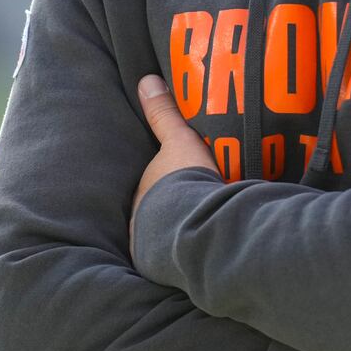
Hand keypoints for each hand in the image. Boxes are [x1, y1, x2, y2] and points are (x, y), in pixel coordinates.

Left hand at [130, 74, 219, 242]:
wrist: (195, 227)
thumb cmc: (184, 180)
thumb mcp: (179, 140)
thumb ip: (164, 114)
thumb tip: (145, 81)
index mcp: (144, 193)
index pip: (152, 186)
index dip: (165, 183)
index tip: (179, 181)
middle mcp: (143, 223)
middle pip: (157, 212)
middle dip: (170, 209)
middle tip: (193, 204)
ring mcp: (154, 248)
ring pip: (167, 236)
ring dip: (180, 232)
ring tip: (203, 228)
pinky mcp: (171, 269)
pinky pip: (181, 258)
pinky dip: (191, 253)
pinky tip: (208, 251)